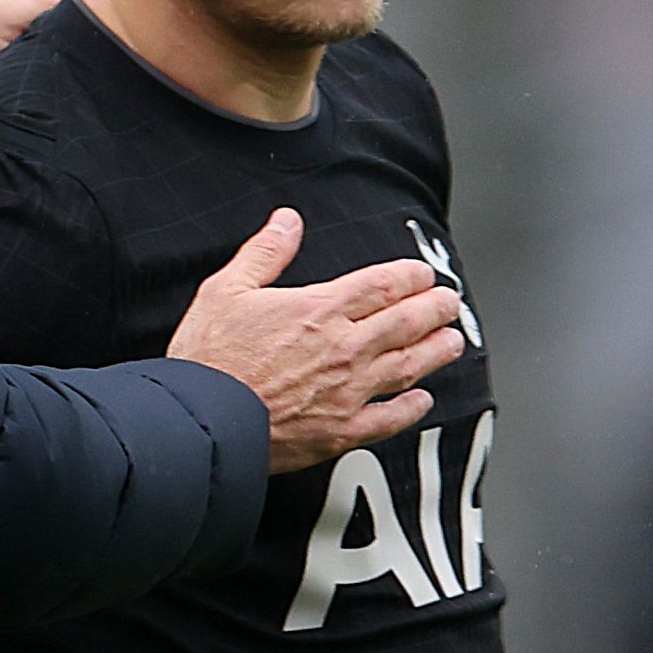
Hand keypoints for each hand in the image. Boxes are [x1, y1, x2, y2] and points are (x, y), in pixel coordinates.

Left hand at [0, 0, 70, 159]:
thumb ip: (41, 2)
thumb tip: (84, 5)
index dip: (82, 12)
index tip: (107, 30)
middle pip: (50, 33)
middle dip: (67, 48)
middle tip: (85, 65)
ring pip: (38, 67)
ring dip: (49, 78)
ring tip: (57, 88)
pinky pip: (22, 96)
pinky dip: (32, 100)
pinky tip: (37, 107)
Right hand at [168, 208, 465, 473]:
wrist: (199, 422)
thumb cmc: (209, 358)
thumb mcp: (226, 290)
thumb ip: (265, 253)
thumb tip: (287, 221)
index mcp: (320, 309)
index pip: (384, 284)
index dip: (411, 275)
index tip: (422, 274)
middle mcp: (344, 348)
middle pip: (408, 321)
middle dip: (436, 308)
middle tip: (450, 302)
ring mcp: (348, 392)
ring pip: (410, 367)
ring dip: (437, 351)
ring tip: (452, 341)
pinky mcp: (341, 431)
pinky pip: (391, 418)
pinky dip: (413, 408)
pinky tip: (423, 400)